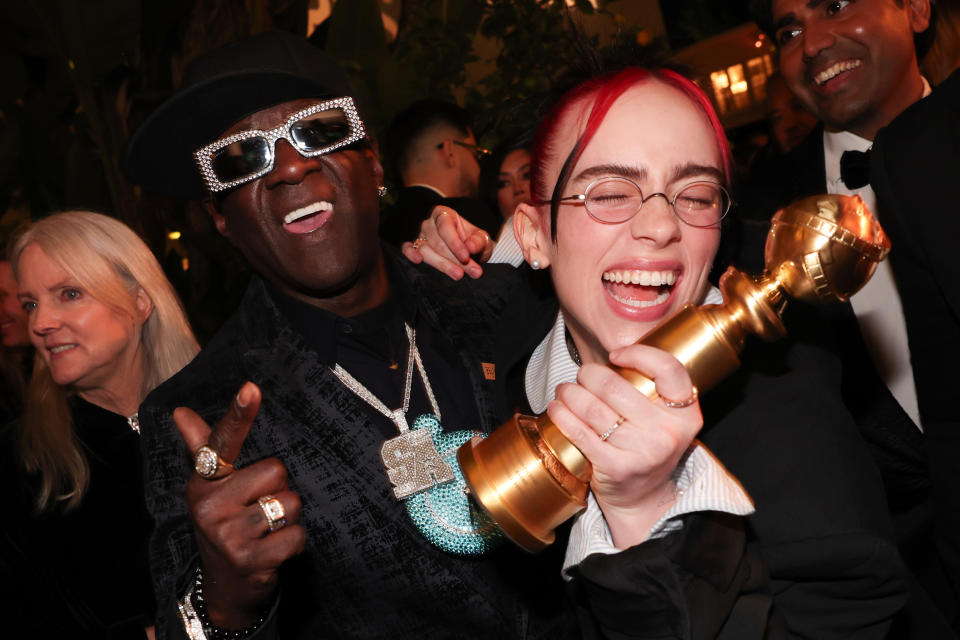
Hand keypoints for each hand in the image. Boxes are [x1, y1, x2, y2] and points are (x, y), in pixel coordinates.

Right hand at [174, 382, 305, 628]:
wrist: (224, 587)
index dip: (239, 414)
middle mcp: (209, 506)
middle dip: (279, 489)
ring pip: (290, 502)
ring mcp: (227, 534)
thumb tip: (180, 412)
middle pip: (277, 470)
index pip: (222, 442)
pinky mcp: (249, 559)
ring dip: (288, 519)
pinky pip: (296, 535)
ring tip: (266, 531)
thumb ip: (203, 448)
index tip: (251, 388)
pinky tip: (273, 551)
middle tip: (259, 509)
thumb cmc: (224, 524)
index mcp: (202, 482)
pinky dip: (293, 544)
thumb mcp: (211, 489)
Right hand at [401, 206, 494, 279]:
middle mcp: (429, 224)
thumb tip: (470, 247)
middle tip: (473, 271)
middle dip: (456, 259)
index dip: (455, 243)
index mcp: (444, 215)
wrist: (467, 251)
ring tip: (459, 275)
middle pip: (438, 243)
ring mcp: (419, 235)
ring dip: (442, 264)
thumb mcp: (480, 238)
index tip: (466, 257)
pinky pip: (406, 249)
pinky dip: (410, 254)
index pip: (446, 228)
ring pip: (425, 250)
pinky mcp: (413, 247)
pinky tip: (417, 260)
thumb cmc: (471, 241)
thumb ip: (478, 241)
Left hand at [546, 345, 701, 548]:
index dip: (639, 354)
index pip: (668, 369)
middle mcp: (667, 432)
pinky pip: (580, 433)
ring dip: (570, 393)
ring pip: (593, 408)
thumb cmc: (647, 448)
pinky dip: (562, 416)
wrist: (644, 499)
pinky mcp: (616, 468)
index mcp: (685, 414)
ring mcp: (643, 452)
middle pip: (616, 387)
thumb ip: (651, 390)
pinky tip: (556, 408)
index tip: (616, 355)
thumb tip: (613, 356)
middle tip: (581, 376)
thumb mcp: (665, 420)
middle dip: (589, 375)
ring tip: (564, 390)